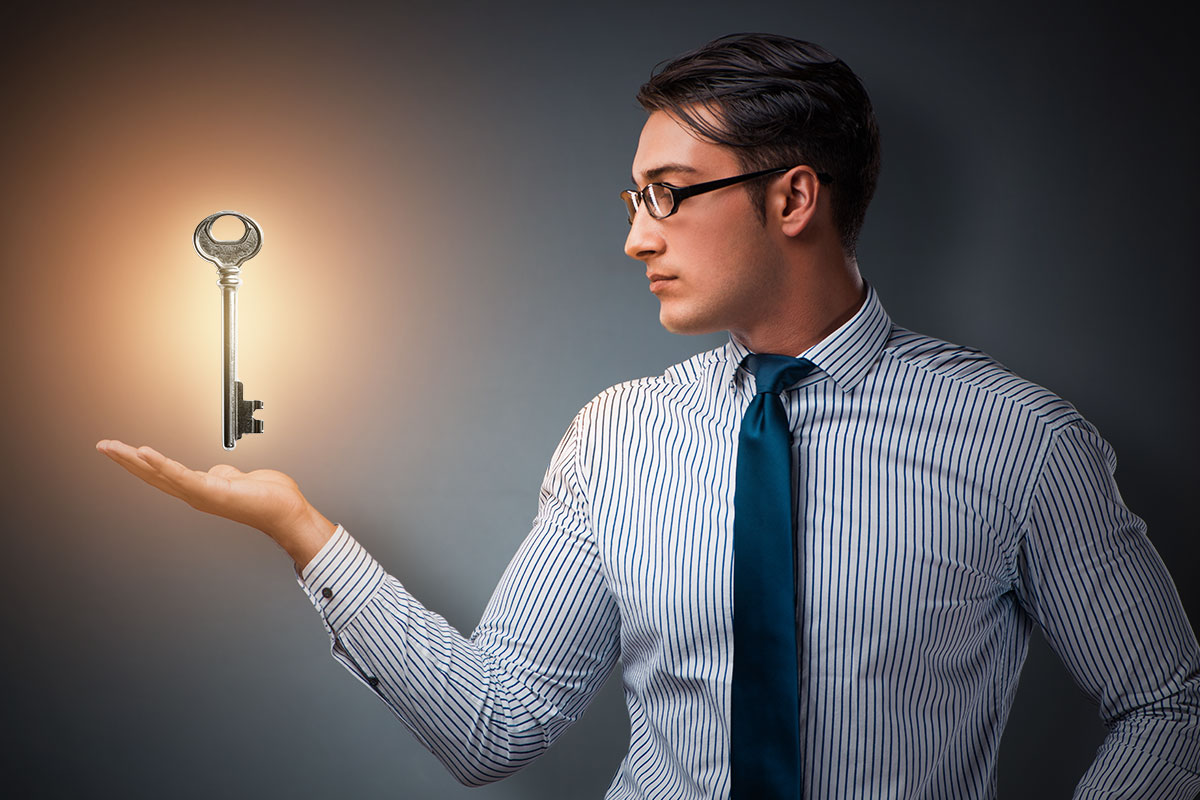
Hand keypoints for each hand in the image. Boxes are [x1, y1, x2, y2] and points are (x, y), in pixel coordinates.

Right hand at [95, 439, 336, 568]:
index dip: (139, 462)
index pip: (162, 473)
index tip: (121, 450)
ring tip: (115, 448)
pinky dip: (162, 463)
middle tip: (103, 447)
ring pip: (160, 474)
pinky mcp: (211, 490)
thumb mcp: (238, 480)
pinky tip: (145, 453)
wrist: (284, 511)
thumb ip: (223, 475)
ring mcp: (201, 493)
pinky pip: (181, 475)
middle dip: (125, 461)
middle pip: (152, 474)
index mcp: (199, 488)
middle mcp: (195, 493)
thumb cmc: (267, 499)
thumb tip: (217, 472)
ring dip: (135, 460)